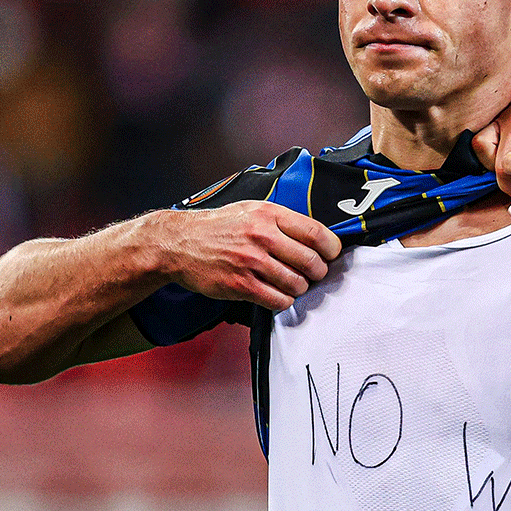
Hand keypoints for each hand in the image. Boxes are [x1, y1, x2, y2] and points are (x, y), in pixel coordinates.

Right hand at [163, 201, 340, 311]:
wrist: (179, 243)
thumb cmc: (219, 227)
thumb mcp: (251, 210)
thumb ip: (282, 220)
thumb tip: (316, 236)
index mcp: (269, 214)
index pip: (317, 233)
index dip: (331, 249)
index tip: (331, 255)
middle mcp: (262, 236)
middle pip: (312, 262)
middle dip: (318, 272)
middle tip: (313, 274)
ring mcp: (251, 262)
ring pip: (297, 284)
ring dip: (300, 288)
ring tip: (291, 284)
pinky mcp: (241, 285)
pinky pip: (278, 301)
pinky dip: (284, 301)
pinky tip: (277, 295)